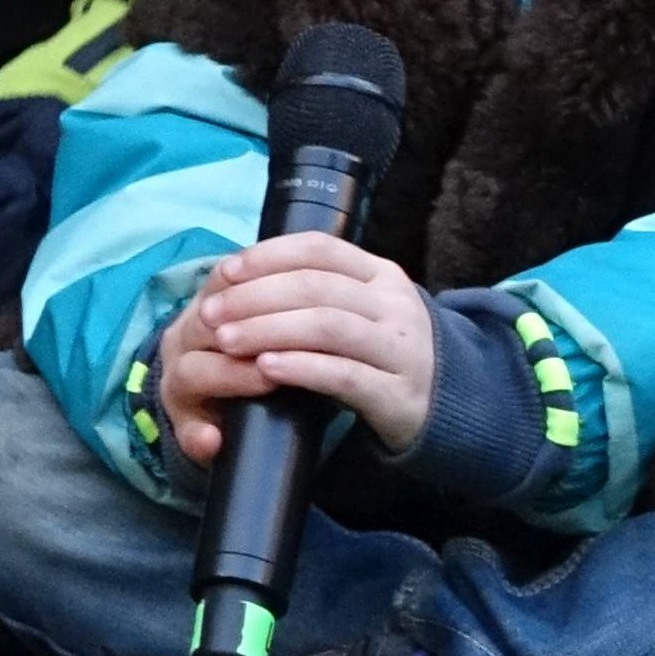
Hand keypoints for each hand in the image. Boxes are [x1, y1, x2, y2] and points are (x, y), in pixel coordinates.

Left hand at [160, 232, 436, 462]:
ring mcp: (402, 349)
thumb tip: (234, 277)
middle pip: (315, 287)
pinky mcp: (399, 395)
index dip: (268, 256)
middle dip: (254, 297)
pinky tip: (266, 368)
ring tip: (225, 340)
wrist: (445, 406)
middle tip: (209, 314)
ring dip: (268, 329)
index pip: (319, 248)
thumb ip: (311, 290)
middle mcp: (396, 305)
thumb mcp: (355, 310)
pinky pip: (344, 375)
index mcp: (380, 274)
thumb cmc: (378, 351)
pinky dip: (300, 367)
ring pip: (327, 326)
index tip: (225, 272)